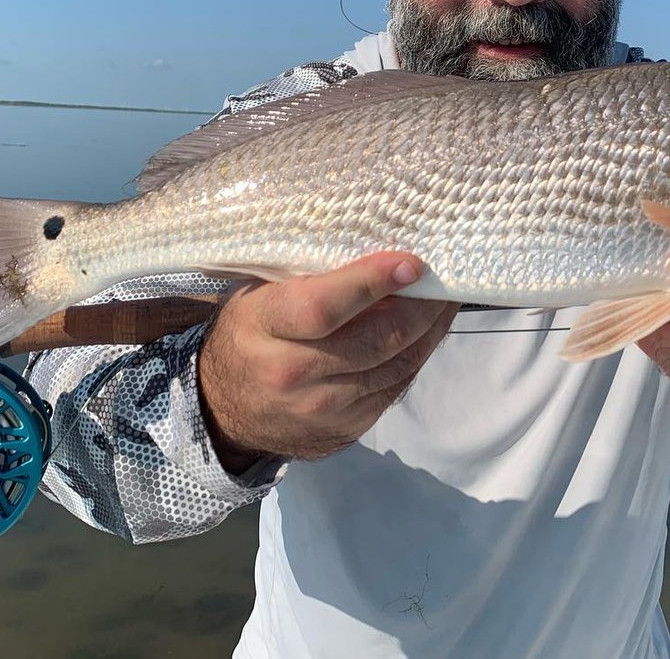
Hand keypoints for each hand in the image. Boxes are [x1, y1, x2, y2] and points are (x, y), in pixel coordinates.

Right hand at [198, 252, 457, 469]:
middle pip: (373, 340)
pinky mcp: (345, 428)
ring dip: (429, 332)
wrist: (225, 411)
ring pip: (394, 366)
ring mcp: (320, 408)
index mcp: (263, 326)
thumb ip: (306, 274)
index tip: (411, 263)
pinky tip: (428, 333)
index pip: (323, 307)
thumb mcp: (258, 294)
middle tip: (442, 279)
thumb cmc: (249, 332)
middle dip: (419, 308)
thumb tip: (375, 242)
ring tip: (445, 300)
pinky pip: (394, 388)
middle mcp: (290, 373)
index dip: (371, 283)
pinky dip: (417, 357)